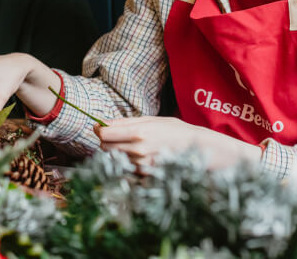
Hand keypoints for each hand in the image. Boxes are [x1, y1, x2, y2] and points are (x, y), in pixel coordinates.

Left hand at [94, 116, 261, 169]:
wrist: (197, 149)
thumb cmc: (175, 130)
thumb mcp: (152, 120)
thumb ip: (126, 122)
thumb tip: (103, 123)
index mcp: (138, 133)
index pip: (104, 134)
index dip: (98, 130)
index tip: (99, 127)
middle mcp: (137, 150)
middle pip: (105, 147)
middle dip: (107, 141)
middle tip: (116, 135)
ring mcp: (141, 165)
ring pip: (115, 159)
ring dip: (117, 151)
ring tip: (133, 144)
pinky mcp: (145, 176)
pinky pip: (127, 169)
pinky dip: (127, 162)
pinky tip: (139, 155)